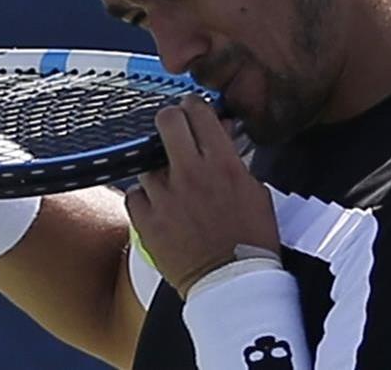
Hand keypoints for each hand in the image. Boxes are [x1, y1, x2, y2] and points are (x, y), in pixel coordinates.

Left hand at [124, 95, 280, 298]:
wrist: (232, 283)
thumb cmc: (250, 241)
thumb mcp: (255, 192)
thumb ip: (235, 159)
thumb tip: (222, 131)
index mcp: (221, 163)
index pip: (198, 112)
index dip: (193, 107)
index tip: (191, 111)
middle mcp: (190, 174)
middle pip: (166, 121)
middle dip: (170, 121)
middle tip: (174, 132)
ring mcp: (164, 197)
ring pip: (147, 160)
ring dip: (158, 168)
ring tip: (171, 184)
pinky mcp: (146, 221)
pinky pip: (134, 194)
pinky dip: (144, 198)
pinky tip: (158, 206)